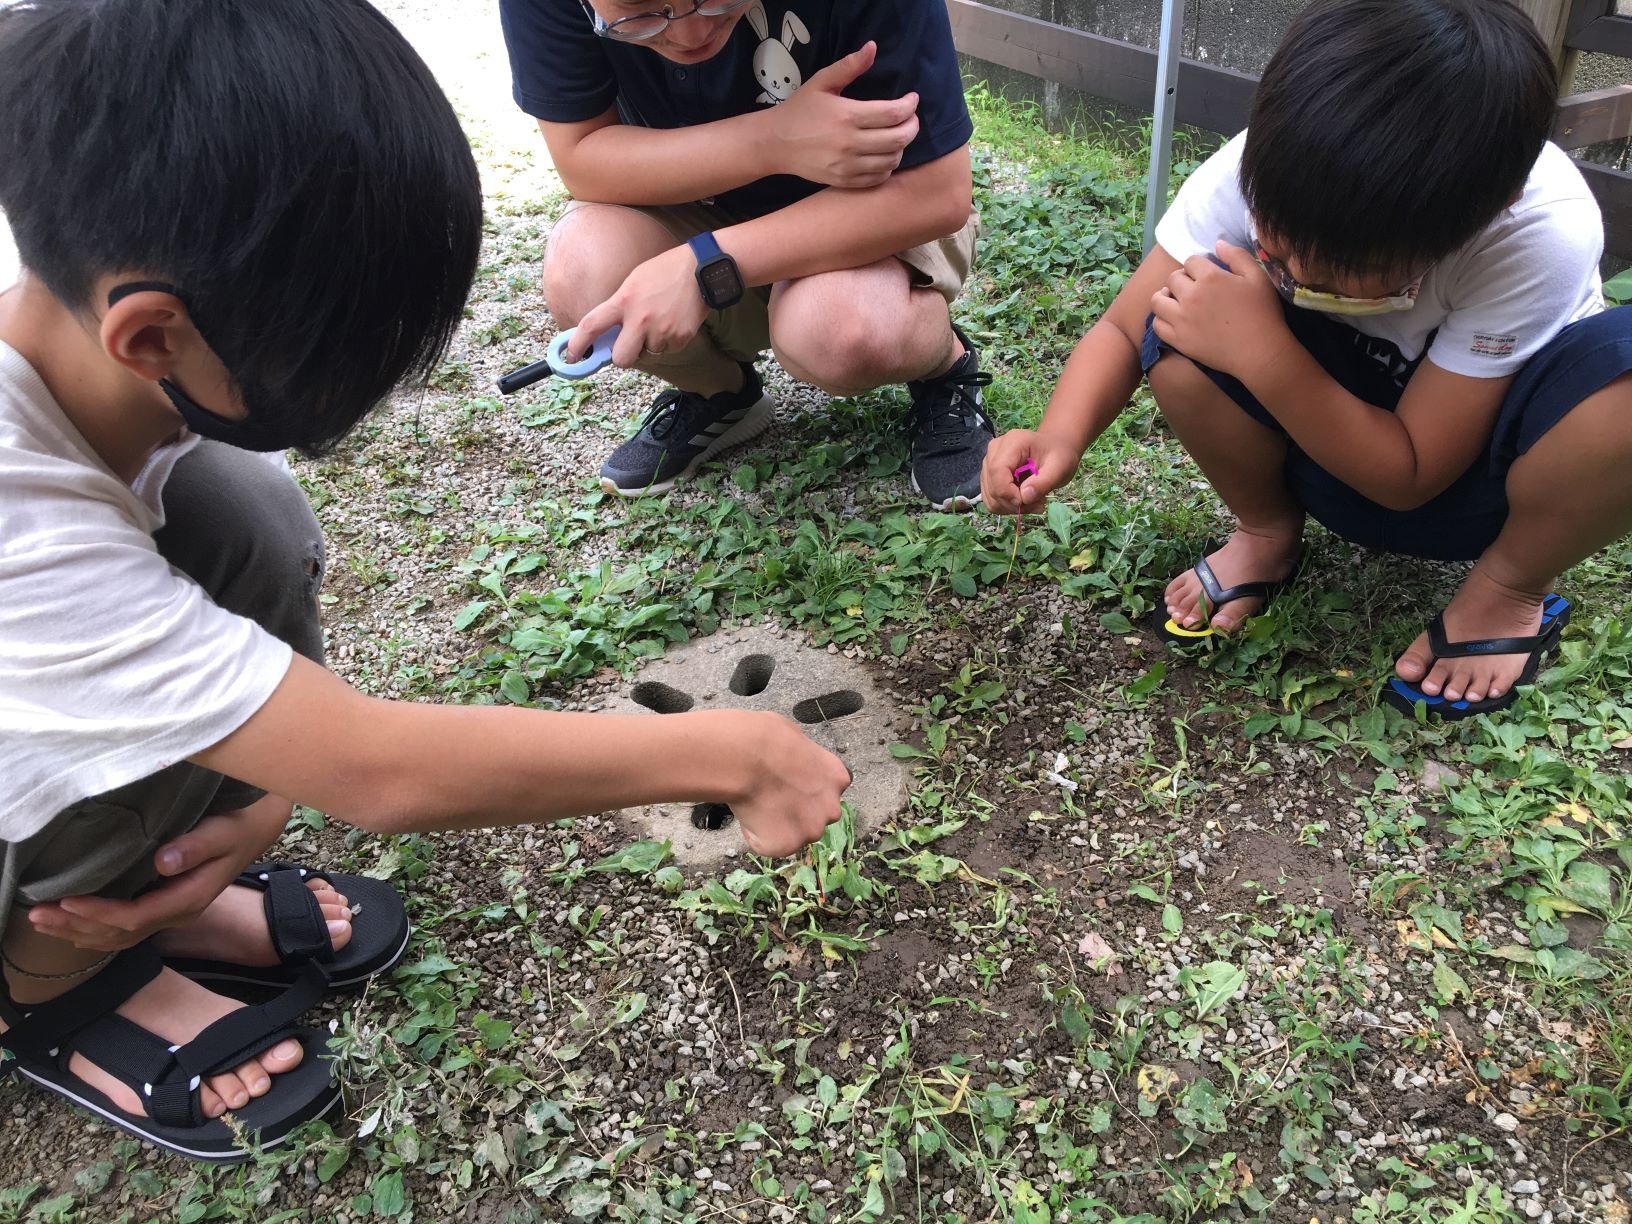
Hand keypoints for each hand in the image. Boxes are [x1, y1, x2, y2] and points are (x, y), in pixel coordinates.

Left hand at [28, 804, 284, 951]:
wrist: (251, 831)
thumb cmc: (236, 825)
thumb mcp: (222, 831)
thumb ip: (195, 846)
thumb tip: (162, 863)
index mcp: (189, 899)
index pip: (136, 916)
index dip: (99, 913)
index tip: (67, 900)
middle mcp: (176, 914)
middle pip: (119, 933)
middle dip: (76, 926)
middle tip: (36, 914)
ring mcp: (169, 915)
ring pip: (118, 937)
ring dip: (78, 933)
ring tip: (41, 923)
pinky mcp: (162, 908)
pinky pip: (123, 931)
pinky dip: (92, 932)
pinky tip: (70, 927)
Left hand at [569, 244, 710, 367]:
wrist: (701, 270)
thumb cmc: (664, 273)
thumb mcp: (633, 283)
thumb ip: (618, 307)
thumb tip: (605, 333)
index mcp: (624, 301)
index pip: (592, 326)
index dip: (577, 344)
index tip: (571, 356)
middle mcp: (640, 319)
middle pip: (621, 359)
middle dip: (623, 356)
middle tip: (629, 345)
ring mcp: (661, 331)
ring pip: (647, 355)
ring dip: (650, 345)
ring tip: (660, 321)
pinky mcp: (680, 338)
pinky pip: (667, 351)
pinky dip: (668, 342)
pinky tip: (673, 322)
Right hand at [728, 713, 850, 858]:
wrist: (746, 756)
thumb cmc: (766, 738)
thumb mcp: (796, 739)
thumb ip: (804, 761)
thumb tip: (792, 762)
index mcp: (837, 778)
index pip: (827, 792)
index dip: (805, 790)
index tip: (789, 785)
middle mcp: (831, 808)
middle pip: (814, 818)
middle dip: (796, 812)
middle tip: (770, 796)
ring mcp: (810, 830)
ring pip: (792, 834)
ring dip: (776, 824)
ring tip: (756, 801)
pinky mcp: (785, 846)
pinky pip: (768, 844)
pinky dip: (755, 834)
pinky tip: (748, 812)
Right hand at [766, 42, 918, 188]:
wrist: (776, 143)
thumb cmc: (800, 109)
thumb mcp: (822, 82)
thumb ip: (849, 66)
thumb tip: (872, 47)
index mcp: (847, 115)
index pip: (893, 113)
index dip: (909, 106)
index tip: (912, 99)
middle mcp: (850, 143)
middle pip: (899, 139)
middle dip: (912, 126)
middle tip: (911, 118)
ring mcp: (847, 165)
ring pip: (892, 160)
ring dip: (901, 147)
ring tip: (897, 135)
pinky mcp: (844, 180)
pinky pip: (878, 178)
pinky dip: (888, 166)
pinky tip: (884, 154)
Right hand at [980, 428, 1083, 514]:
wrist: (1054, 448)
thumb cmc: (1059, 454)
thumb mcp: (1059, 468)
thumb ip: (1043, 483)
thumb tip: (1024, 497)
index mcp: (1012, 442)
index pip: (997, 471)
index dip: (1007, 492)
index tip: (1026, 502)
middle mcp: (995, 450)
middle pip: (992, 485)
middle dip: (1013, 503)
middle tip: (1038, 504)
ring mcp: (989, 463)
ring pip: (989, 496)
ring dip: (1010, 507)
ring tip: (1033, 501)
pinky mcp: (988, 475)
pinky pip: (990, 499)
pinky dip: (1006, 506)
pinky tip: (1023, 500)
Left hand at [1149, 242, 1289, 380]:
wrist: (1259, 351)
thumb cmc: (1262, 312)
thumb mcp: (1257, 277)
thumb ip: (1236, 256)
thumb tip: (1217, 243)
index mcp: (1210, 277)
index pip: (1190, 261)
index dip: (1197, 266)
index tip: (1204, 275)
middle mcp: (1191, 296)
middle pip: (1172, 279)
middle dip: (1181, 280)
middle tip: (1192, 289)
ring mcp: (1181, 319)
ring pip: (1157, 300)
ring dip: (1164, 297)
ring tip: (1175, 301)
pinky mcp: (1178, 339)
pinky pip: (1157, 325)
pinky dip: (1161, 319)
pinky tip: (1173, 319)